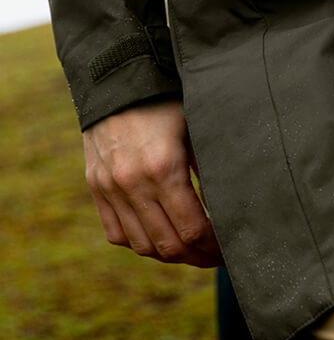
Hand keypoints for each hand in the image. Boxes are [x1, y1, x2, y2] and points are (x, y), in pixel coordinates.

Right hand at [83, 99, 222, 266]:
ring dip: (169, 254)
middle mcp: (132, 184)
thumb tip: (232, 207)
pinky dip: (139, 243)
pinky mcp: (95, 188)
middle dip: (196, 257)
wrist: (117, 82)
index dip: (213, 247)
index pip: (192, 229)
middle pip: (167, 246)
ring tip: (192, 250)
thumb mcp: (198, 128)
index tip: (230, 249)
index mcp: (164, 168)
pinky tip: (160, 237)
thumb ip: (212, 168)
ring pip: (141, 245)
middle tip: (215, 257)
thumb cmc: (168, 101)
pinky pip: (116, 233)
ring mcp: (109, 188)